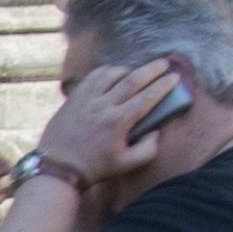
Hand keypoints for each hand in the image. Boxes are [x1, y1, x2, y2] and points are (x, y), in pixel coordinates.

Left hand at [29, 59, 181, 195]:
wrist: (58, 168)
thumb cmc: (94, 167)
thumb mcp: (126, 165)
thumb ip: (148, 149)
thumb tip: (156, 131)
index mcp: (119, 122)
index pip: (148, 97)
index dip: (164, 85)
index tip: (175, 77)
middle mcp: (104, 106)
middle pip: (133, 79)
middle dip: (152, 69)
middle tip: (165, 63)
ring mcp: (87, 100)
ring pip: (112, 74)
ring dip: (129, 69)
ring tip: (137, 71)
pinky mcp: (74, 98)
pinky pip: (92, 77)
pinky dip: (106, 71)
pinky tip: (113, 74)